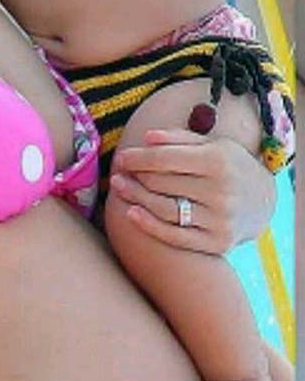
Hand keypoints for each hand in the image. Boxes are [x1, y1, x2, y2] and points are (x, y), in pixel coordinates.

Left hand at [109, 129, 275, 253]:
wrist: (262, 203)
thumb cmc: (230, 167)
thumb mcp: (213, 145)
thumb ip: (179, 138)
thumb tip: (146, 137)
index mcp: (218, 161)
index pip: (166, 159)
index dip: (138, 158)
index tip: (121, 157)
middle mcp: (221, 191)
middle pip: (162, 183)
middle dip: (135, 176)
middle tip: (117, 172)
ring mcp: (219, 220)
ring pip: (164, 209)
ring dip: (136, 198)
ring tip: (119, 188)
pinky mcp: (216, 242)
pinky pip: (174, 235)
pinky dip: (149, 225)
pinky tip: (131, 213)